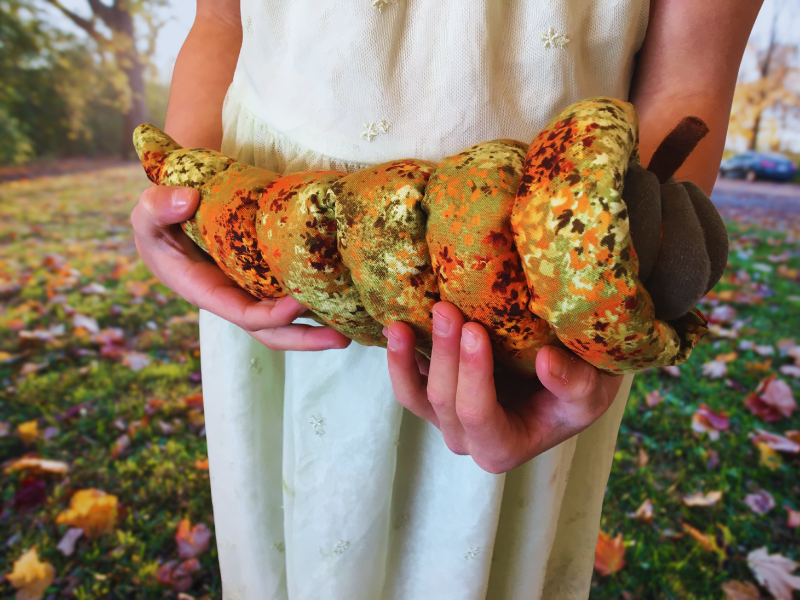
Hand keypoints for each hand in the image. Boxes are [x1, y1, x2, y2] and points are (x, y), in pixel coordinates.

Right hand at [131, 185, 350, 350]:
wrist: (174, 214)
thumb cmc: (159, 220)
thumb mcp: (147, 214)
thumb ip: (158, 207)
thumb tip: (185, 200)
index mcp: (207, 292)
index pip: (243, 315)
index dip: (271, 315)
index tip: (299, 303)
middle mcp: (233, 299)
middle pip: (272, 331)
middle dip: (305, 339)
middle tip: (344, 339)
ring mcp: (252, 290)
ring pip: (288, 318)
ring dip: (319, 326)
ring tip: (355, 327)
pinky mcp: (267, 277)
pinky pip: (292, 293)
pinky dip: (318, 300)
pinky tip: (346, 298)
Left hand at [385, 302, 622, 473]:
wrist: (569, 377)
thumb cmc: (581, 388)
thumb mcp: (593, 390)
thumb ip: (574, 384)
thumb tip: (546, 363)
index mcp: (504, 447)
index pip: (478, 414)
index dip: (472, 374)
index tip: (474, 329)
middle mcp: (468, 439)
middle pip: (444, 400)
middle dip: (444, 354)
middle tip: (446, 308)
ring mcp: (446, 419)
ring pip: (416, 395)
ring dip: (404, 360)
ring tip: (399, 326)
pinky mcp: (433, 395)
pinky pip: (408, 380)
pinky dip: (400, 356)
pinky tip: (395, 327)